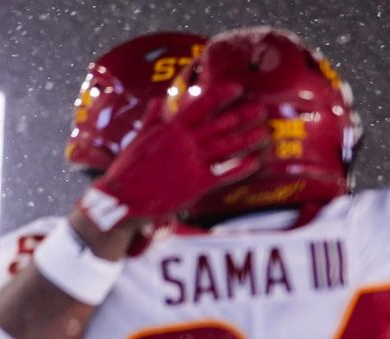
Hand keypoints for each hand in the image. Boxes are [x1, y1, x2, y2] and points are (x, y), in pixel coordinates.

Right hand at [76, 82, 268, 231]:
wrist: (123, 200)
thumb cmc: (128, 169)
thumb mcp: (140, 138)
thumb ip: (153, 118)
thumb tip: (160, 100)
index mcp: (171, 128)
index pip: (201, 104)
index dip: (221, 94)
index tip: (238, 87)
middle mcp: (185, 141)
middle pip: (221, 124)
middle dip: (243, 115)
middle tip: (262, 109)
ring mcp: (193, 162)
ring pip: (227, 146)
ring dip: (248, 139)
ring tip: (265, 132)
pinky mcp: (197, 184)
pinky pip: (225, 174)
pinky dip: (241, 168)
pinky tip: (255, 162)